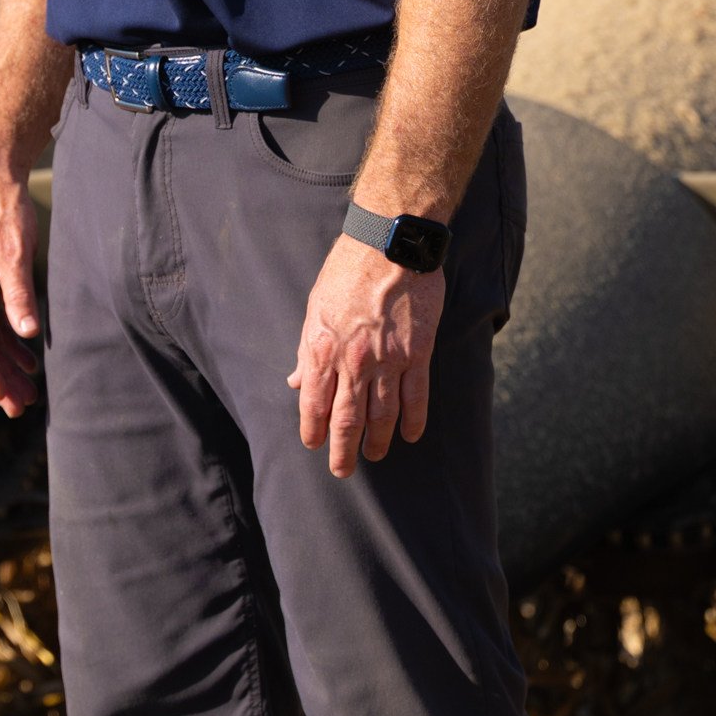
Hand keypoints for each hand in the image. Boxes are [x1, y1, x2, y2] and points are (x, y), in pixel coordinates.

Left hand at [289, 236, 440, 476]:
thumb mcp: (314, 309)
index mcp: (324, 350)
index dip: (314, 431)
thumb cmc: (346, 272)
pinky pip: (416, 397)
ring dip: (379, 441)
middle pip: (348, 419)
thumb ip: (307, 350)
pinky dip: (413, 421)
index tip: (314, 446)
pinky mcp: (418, 353)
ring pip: (383, 415)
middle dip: (343, 450)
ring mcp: (389, 360)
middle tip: (342, 470)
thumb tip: (297, 382)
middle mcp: (355, 362)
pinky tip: (410, 436)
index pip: (315, 404)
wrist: (388, 244)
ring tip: (376, 455)